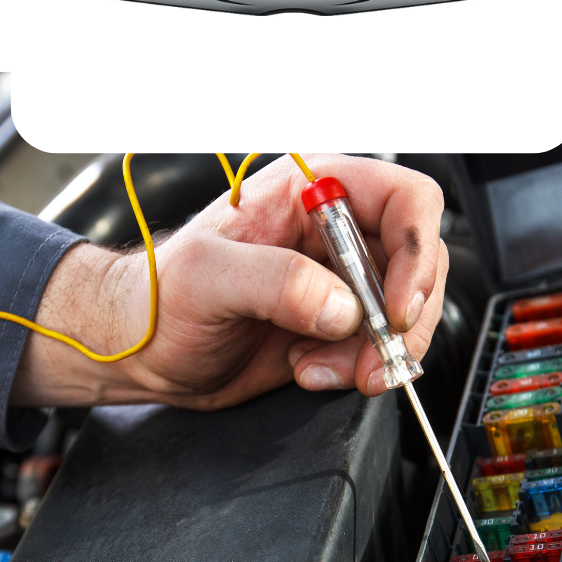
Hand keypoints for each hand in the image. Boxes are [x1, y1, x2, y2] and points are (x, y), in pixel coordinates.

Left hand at [10, 154, 448, 409]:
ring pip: (404, 312)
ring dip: (376, 352)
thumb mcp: (205, 278)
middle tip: (370, 358)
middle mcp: (333, 232)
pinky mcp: (334, 325)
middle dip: (400, 318)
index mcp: (310, 191)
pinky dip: (357, 369)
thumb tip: (342, 308)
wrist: (143, 350)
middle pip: (417, 262)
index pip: (403, 199)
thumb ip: (274, 280)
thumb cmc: (159, 297)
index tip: (396, 306)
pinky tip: (307, 369)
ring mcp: (337, 281)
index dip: (416, 251)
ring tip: (317, 368)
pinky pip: (377, 346)